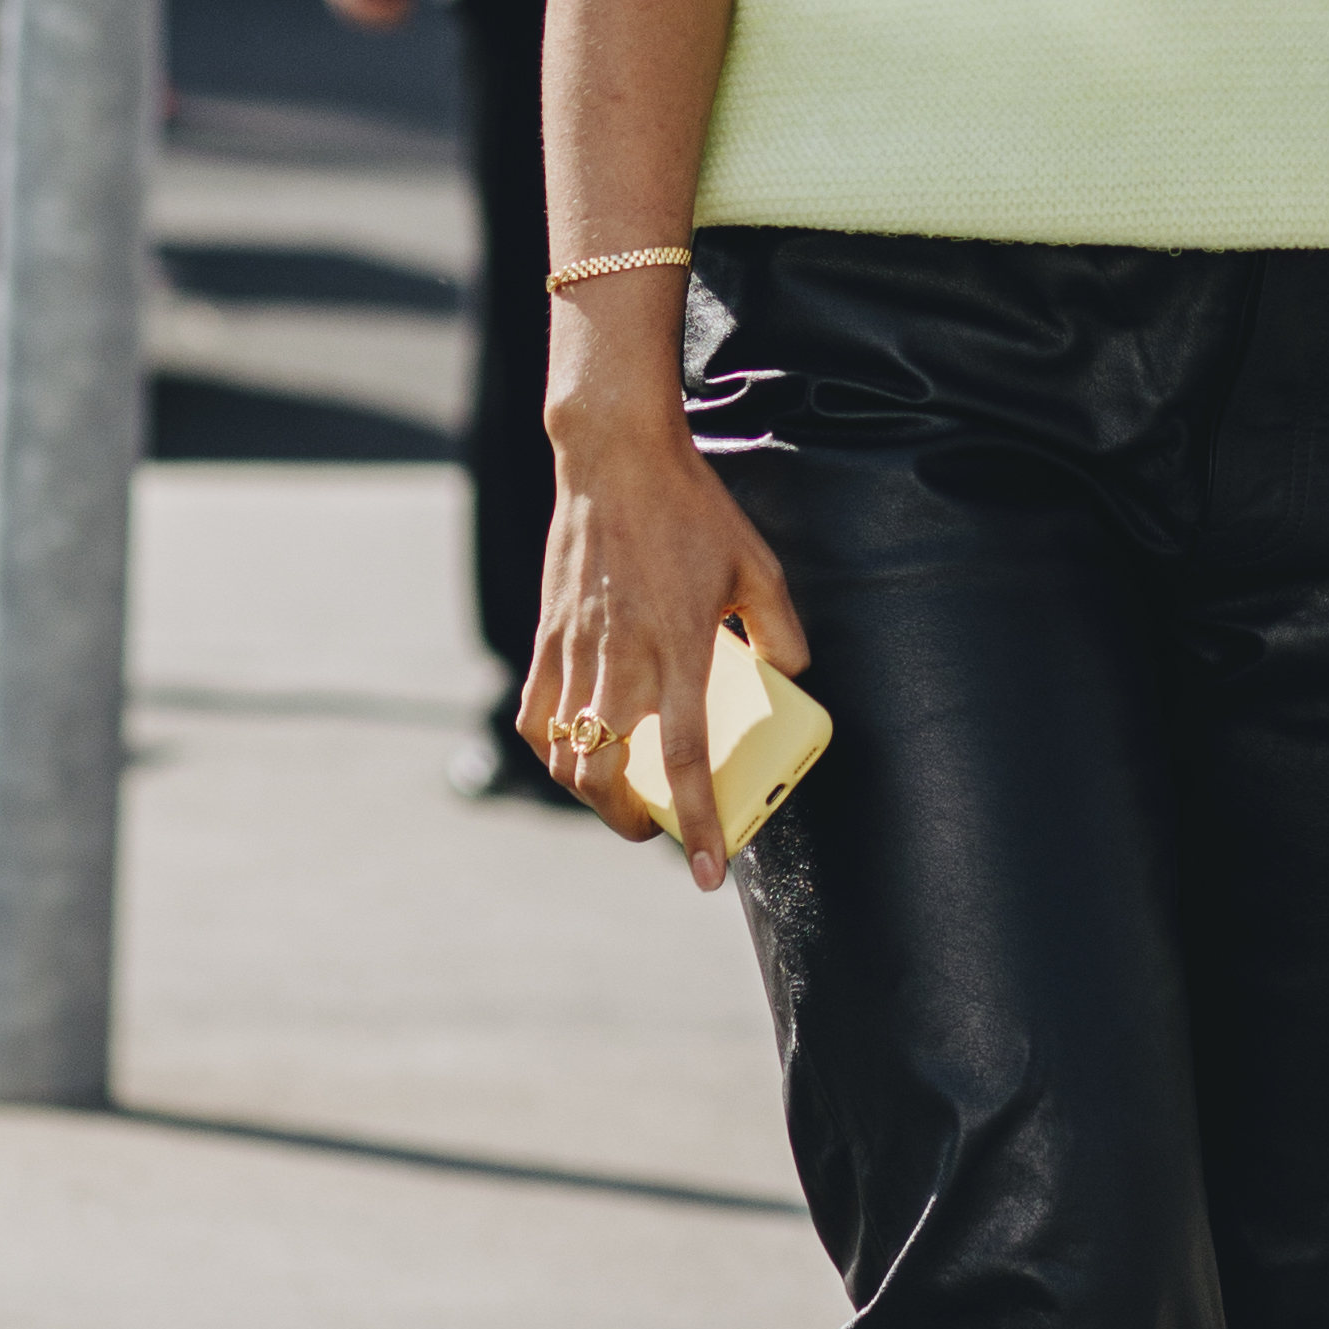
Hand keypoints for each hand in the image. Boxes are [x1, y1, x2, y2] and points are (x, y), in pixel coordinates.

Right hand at [518, 364, 809, 889]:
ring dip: (589, 793)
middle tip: (657, 829)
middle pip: (606, 777)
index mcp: (680, 647)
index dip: (697, 823)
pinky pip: (537, 715)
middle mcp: (622, 659)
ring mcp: (576, 651)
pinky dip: (552, 748)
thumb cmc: (691, 509)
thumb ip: (780, 628)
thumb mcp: (758, 566)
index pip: (685, 759)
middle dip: (630, 823)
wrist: (614, 458)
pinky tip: (574, 748)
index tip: (709, 871)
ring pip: (565, 756)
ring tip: (618, 794)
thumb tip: (791, 672)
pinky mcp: (547, 637)